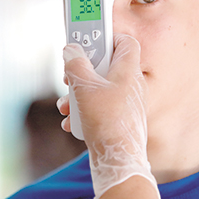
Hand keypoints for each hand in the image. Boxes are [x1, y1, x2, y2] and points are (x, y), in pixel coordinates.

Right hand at [59, 34, 158, 198]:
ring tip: (67, 105)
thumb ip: (75, 64)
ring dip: (79, 94)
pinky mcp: (120, 120)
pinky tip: (72, 122)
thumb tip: (71, 50)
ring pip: (99, 88)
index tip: (88, 40)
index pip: (125, 41)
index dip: (107, 37)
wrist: (119, 161)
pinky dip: (85, 111)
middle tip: (70, 74)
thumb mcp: (83, 87)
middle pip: (105, 66)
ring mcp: (127, 103)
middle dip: (83, 70)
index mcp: (128, 70)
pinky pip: (100, 107)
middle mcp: (131, 85)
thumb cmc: (107, 121)